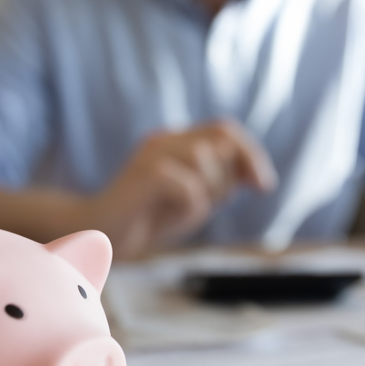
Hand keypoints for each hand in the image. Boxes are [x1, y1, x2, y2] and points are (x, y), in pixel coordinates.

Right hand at [86, 120, 277, 258]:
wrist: (100, 235)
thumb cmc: (149, 218)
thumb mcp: (195, 199)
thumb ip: (222, 182)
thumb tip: (257, 174)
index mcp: (177, 140)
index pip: (225, 130)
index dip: (252, 154)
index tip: (264, 186)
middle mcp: (165, 139)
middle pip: (221, 142)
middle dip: (226, 181)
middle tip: (203, 207)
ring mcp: (152, 153)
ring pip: (206, 159)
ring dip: (206, 193)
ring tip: (183, 211)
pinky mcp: (143, 174)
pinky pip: (189, 186)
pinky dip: (190, 206)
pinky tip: (170, 216)